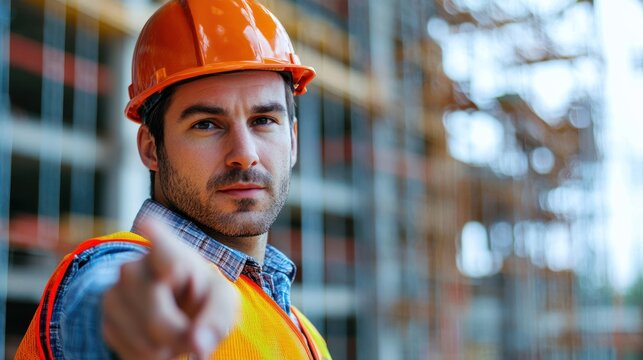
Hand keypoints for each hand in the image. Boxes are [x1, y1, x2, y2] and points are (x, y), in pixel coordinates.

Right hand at [101, 217, 239, 359]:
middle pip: (157, 315)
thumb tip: (199, 345)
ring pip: (145, 340)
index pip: (158, 243)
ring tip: (175, 330)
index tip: (148, 224)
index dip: (157, 242)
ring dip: (167, 348)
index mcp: (169, 251)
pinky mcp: (105, 320)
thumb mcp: (221, 301)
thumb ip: (218, 317)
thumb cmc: (202, 297)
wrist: (176, 306)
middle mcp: (135, 267)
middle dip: (180, 334)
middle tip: (194, 333)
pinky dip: (151, 356)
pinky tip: (157, 339)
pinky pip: (131, 353)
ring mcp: (115, 293)